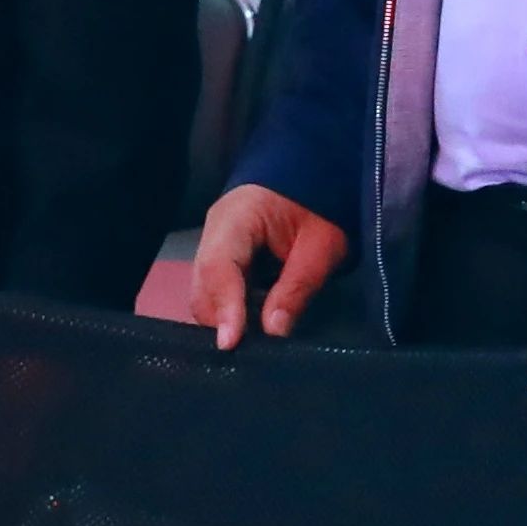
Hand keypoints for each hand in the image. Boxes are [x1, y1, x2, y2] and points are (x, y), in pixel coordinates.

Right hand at [189, 185, 348, 350]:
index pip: (219, 266)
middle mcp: (214, 231)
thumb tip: (273, 332)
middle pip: (203, 286)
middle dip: (221, 321)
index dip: (224, 307)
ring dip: (224, 320)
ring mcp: (213, 243)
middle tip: (248, 354)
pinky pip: (215, 291)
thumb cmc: (323, 203)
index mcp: (237, 216)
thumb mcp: (323, 244)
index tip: (231, 342)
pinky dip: (229, 311)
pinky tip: (249, 329)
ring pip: (204, 293)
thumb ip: (297, 287)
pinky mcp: (221, 257)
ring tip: (251, 345)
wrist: (317, 171)